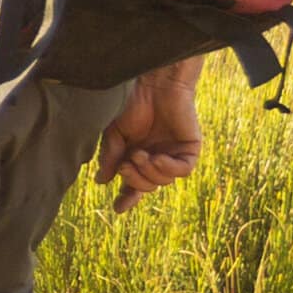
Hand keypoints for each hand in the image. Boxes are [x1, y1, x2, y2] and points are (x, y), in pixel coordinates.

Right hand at [96, 59, 205, 198]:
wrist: (154, 83)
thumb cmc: (132, 102)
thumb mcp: (114, 133)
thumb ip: (111, 157)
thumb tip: (102, 181)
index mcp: (137, 156)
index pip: (134, 184)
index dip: (127, 198)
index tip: (118, 209)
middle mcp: (156, 158)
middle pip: (148, 186)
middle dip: (135, 180)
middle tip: (126, 164)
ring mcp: (174, 154)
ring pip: (165, 181)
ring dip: (149, 172)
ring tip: (140, 154)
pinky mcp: (190, 148)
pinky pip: (183, 170)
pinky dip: (168, 168)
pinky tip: (156, 157)